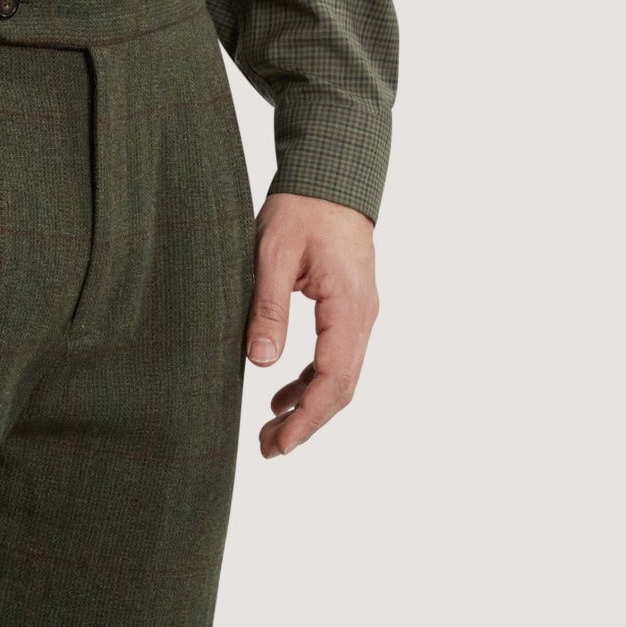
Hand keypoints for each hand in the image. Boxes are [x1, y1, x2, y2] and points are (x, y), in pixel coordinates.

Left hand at [247, 193, 378, 456]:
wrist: (331, 177)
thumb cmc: (302, 209)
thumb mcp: (271, 255)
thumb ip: (268, 309)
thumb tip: (263, 364)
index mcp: (348, 306)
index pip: (333, 379)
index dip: (307, 418)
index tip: (279, 443)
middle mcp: (362, 316)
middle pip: (342, 388)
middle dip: (307, 423)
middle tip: (269, 449)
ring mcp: (360, 314)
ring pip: (340, 376)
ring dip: (308, 406)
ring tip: (270, 430)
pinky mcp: (348, 309)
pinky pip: (335, 358)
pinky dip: (310, 381)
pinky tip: (281, 395)